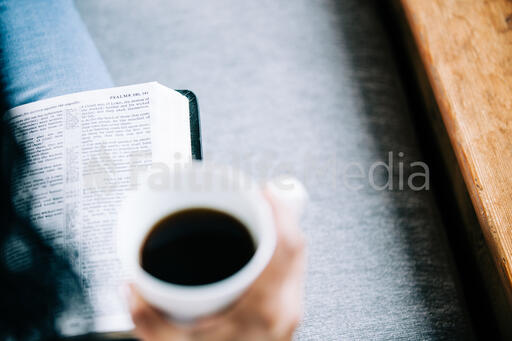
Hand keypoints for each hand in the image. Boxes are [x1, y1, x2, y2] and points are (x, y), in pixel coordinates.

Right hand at [126, 188, 305, 340]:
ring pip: (297, 257)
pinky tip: (264, 245)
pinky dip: (280, 249)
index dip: (280, 210)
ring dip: (281, 230)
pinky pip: (292, 269)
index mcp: (265, 310)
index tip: (265, 190)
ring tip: (260, 214)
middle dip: (279, 213)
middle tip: (258, 196)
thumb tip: (133, 282)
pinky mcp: (286, 313)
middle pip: (296, 246)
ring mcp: (290, 311)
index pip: (287, 246)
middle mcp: (286, 308)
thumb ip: (146, 314)